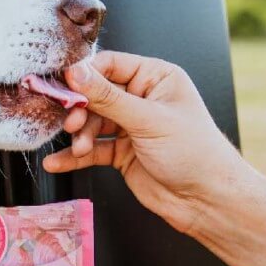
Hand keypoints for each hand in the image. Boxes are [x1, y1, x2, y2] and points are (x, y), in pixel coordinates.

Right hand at [45, 51, 254, 233]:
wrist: (207, 200)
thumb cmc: (196, 154)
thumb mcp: (149, 120)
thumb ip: (108, 98)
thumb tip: (77, 73)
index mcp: (156, 78)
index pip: (110, 65)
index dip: (84, 76)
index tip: (64, 88)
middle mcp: (142, 98)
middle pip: (95, 94)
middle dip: (81, 111)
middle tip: (72, 124)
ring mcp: (131, 126)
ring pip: (91, 122)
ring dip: (80, 136)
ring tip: (80, 149)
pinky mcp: (122, 152)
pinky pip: (92, 148)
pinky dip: (75, 156)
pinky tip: (58, 162)